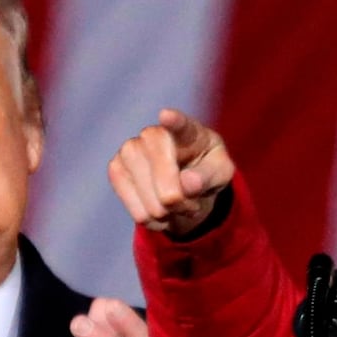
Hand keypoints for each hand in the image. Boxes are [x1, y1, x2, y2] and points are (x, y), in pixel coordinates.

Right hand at [108, 108, 232, 235]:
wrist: (183, 178)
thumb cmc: (205, 169)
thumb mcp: (220, 173)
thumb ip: (208, 176)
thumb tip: (188, 184)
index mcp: (187, 130)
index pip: (180, 124)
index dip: (174, 121)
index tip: (166, 116)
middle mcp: (153, 134)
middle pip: (167, 187)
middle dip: (183, 204)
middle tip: (192, 203)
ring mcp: (129, 149)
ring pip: (152, 205)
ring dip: (169, 214)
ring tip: (176, 203)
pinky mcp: (116, 169)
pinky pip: (139, 214)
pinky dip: (155, 221)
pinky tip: (159, 207)